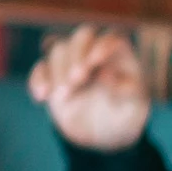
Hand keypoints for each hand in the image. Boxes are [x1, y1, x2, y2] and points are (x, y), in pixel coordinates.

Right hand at [27, 26, 153, 152]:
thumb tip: (106, 73)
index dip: (102, 45)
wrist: (103, 134)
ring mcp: (71, 61)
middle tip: (77, 79)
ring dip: (58, 71)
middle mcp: (94, 50)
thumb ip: (126, 91)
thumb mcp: (133, 107)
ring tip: (63, 96)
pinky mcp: (52, 75)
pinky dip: (38, 80)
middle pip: (82, 36)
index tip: (95, 61)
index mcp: (119, 53)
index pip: (110, 38)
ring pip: (59, 50)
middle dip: (77, 54)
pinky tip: (41, 97)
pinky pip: (40, 69)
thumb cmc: (124, 114)